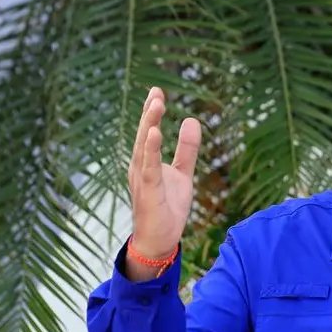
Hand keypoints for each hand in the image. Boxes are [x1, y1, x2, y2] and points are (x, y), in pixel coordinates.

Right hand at [126, 87, 201, 279]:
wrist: (160, 240)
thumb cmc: (168, 208)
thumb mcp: (184, 173)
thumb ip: (187, 149)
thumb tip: (192, 120)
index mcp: (147, 162)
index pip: (149, 131)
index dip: (152, 112)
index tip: (157, 91)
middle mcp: (140, 167)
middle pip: (144, 134)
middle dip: (150, 113)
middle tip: (156, 91)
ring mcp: (142, 179)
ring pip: (144, 147)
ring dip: (149, 125)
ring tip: (156, 105)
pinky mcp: (148, 191)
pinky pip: (149, 167)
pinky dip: (151, 150)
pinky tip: (155, 133)